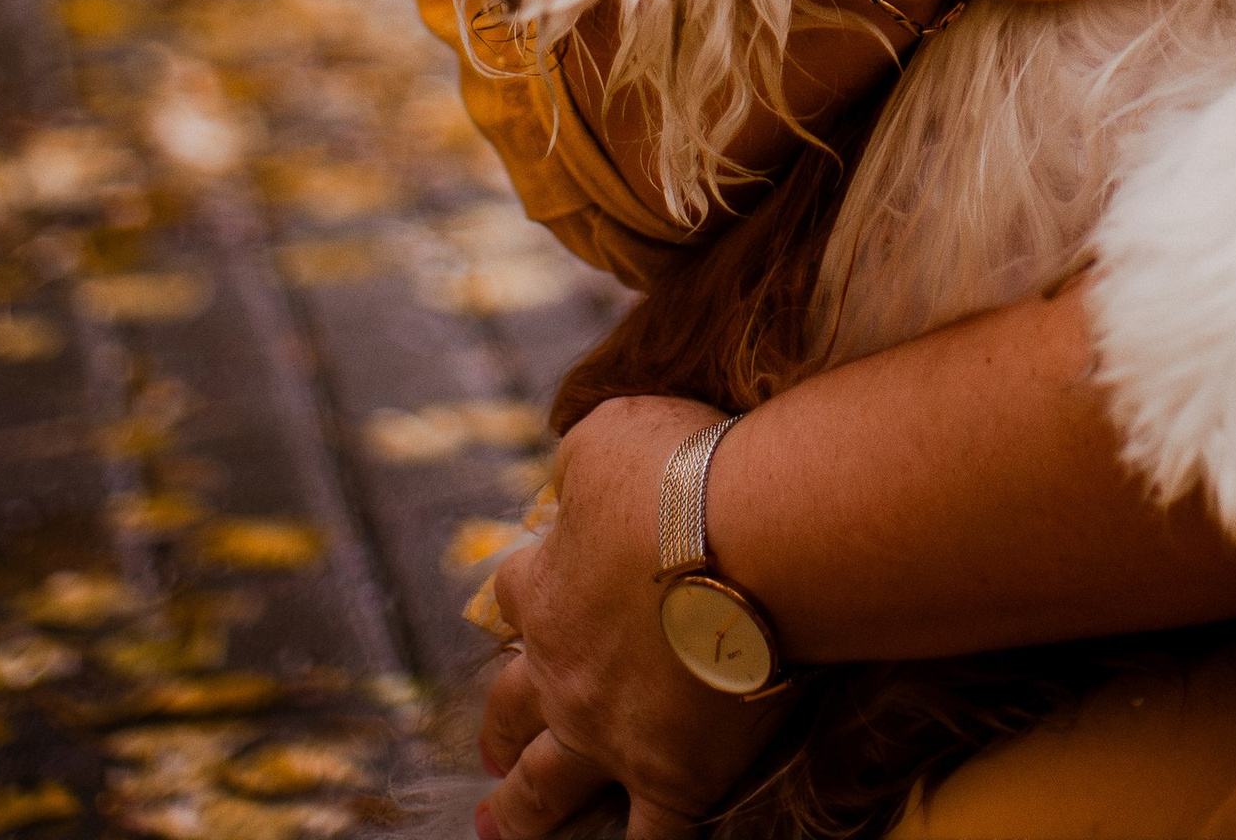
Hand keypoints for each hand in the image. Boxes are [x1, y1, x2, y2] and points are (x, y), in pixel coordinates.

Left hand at [478, 396, 790, 839]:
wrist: (750, 539)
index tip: (524, 598)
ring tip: (499, 826)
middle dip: (498, 725)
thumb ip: (577, 464)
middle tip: (486, 751)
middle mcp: (562, 670)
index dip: (518, 595)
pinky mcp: (672, 777)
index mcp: (545, 586)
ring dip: (519, 811)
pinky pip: (648, 838)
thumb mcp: (607, 435)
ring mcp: (611, 733)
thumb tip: (566, 482)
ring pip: (547, 786)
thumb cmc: (681, 472)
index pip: (510, 594)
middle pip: (510, 704)